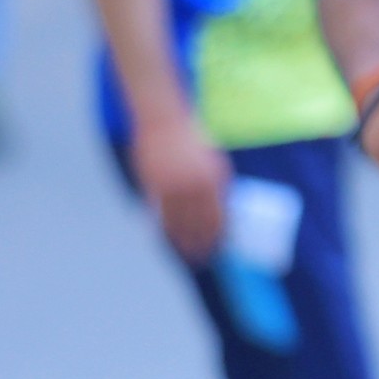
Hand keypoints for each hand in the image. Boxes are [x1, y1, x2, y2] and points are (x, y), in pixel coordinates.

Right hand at [132, 108, 230, 260]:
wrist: (164, 122)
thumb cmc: (191, 141)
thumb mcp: (213, 161)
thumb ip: (217, 185)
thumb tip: (224, 210)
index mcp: (213, 178)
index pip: (219, 215)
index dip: (219, 234)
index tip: (219, 246)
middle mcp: (193, 184)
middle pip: (199, 223)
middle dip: (202, 242)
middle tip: (203, 256)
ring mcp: (172, 186)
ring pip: (178, 222)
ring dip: (183, 241)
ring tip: (186, 253)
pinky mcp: (153, 185)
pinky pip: (159, 213)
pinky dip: (164, 227)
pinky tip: (169, 236)